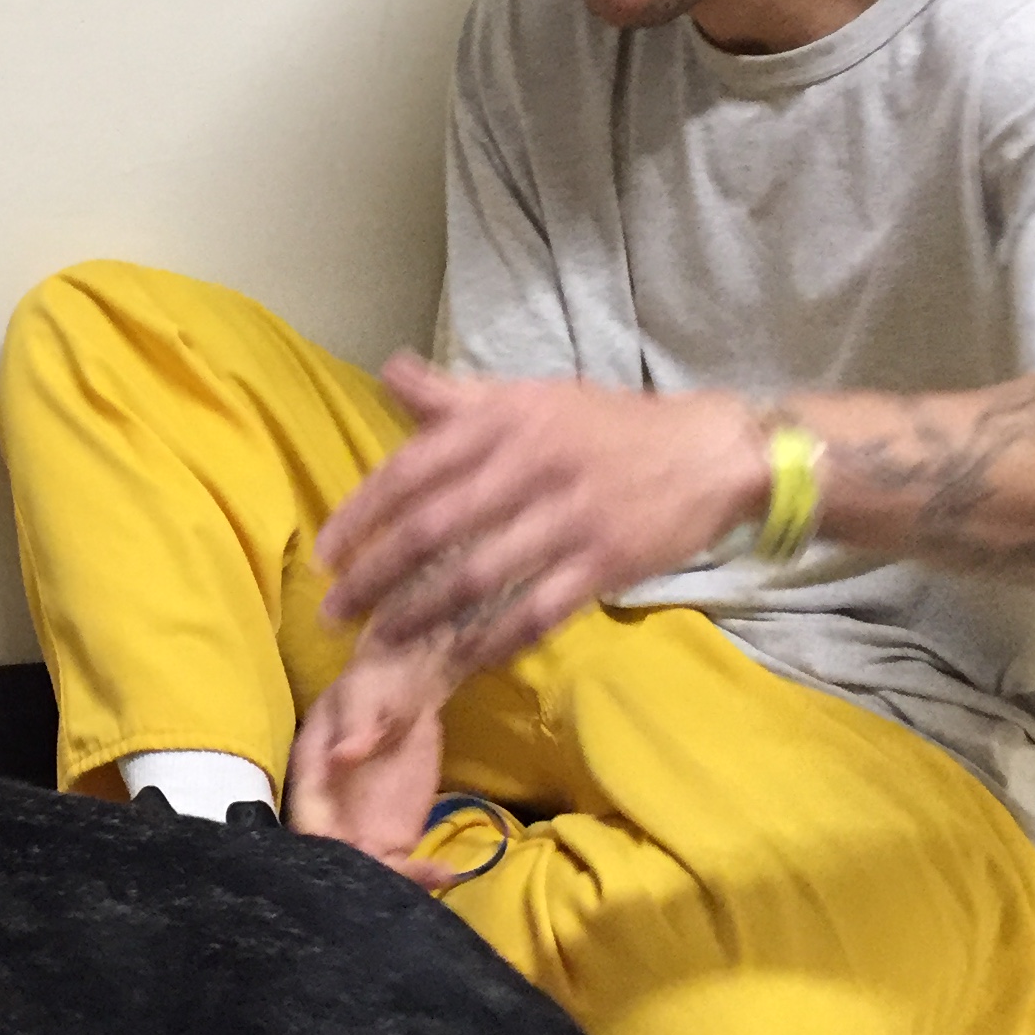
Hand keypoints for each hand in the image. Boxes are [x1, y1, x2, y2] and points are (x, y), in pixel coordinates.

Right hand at [285, 642, 457, 884]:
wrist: (408, 686)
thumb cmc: (373, 685)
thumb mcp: (361, 697)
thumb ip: (353, 726)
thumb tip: (344, 755)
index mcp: (310, 780)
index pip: (307, 824)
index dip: (322, 846)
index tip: (350, 853)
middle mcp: (330, 813)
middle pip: (334, 859)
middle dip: (358, 879)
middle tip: (396, 877)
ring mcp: (362, 828)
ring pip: (367, 872)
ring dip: (391, 884)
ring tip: (431, 875)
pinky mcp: (394, 834)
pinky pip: (400, 866)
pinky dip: (419, 876)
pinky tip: (446, 872)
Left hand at [311, 355, 767, 670]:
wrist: (707, 450)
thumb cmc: (604, 426)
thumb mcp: (528, 397)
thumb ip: (455, 398)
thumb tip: (389, 373)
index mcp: (503, 421)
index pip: (412, 470)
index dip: (362, 515)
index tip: (327, 553)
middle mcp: (530, 465)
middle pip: (433, 529)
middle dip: (375, 576)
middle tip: (335, 612)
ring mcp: (568, 517)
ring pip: (476, 576)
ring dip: (420, 616)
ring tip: (381, 643)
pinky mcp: (605, 562)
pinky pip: (536, 611)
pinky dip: (493, 641)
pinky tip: (460, 661)